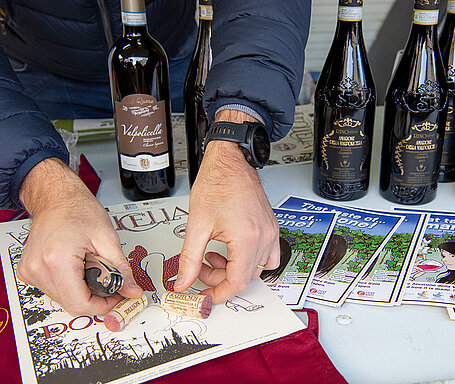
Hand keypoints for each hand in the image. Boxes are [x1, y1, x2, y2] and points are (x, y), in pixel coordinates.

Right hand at [16, 158, 141, 315]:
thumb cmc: (78, 211)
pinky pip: (54, 290)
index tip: (117, 297)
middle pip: (72, 304)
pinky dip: (71, 285)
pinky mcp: (29, 272)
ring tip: (91, 267)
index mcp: (56, 261)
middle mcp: (38, 269)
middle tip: (110, 281)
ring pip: (63, 299)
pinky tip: (78, 267)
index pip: (80, 303)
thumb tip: (132, 290)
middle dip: (96, 297)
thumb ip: (121, 269)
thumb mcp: (107, 239)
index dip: (104, 305)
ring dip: (83, 291)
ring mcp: (30, 272)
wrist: (57, 198)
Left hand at [174, 111, 279, 302]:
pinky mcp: (271, 228)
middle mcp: (264, 237)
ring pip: (258, 269)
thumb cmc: (217, 183)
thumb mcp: (197, 224)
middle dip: (220, 279)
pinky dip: (248, 260)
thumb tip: (183, 282)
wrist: (231, 160)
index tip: (203, 295)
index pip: (237, 282)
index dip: (218, 293)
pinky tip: (230, 250)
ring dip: (234, 271)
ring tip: (214, 256)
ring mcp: (271, 232)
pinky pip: (266, 255)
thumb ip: (189, 259)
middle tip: (199, 268)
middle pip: (246, 278)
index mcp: (247, 238)